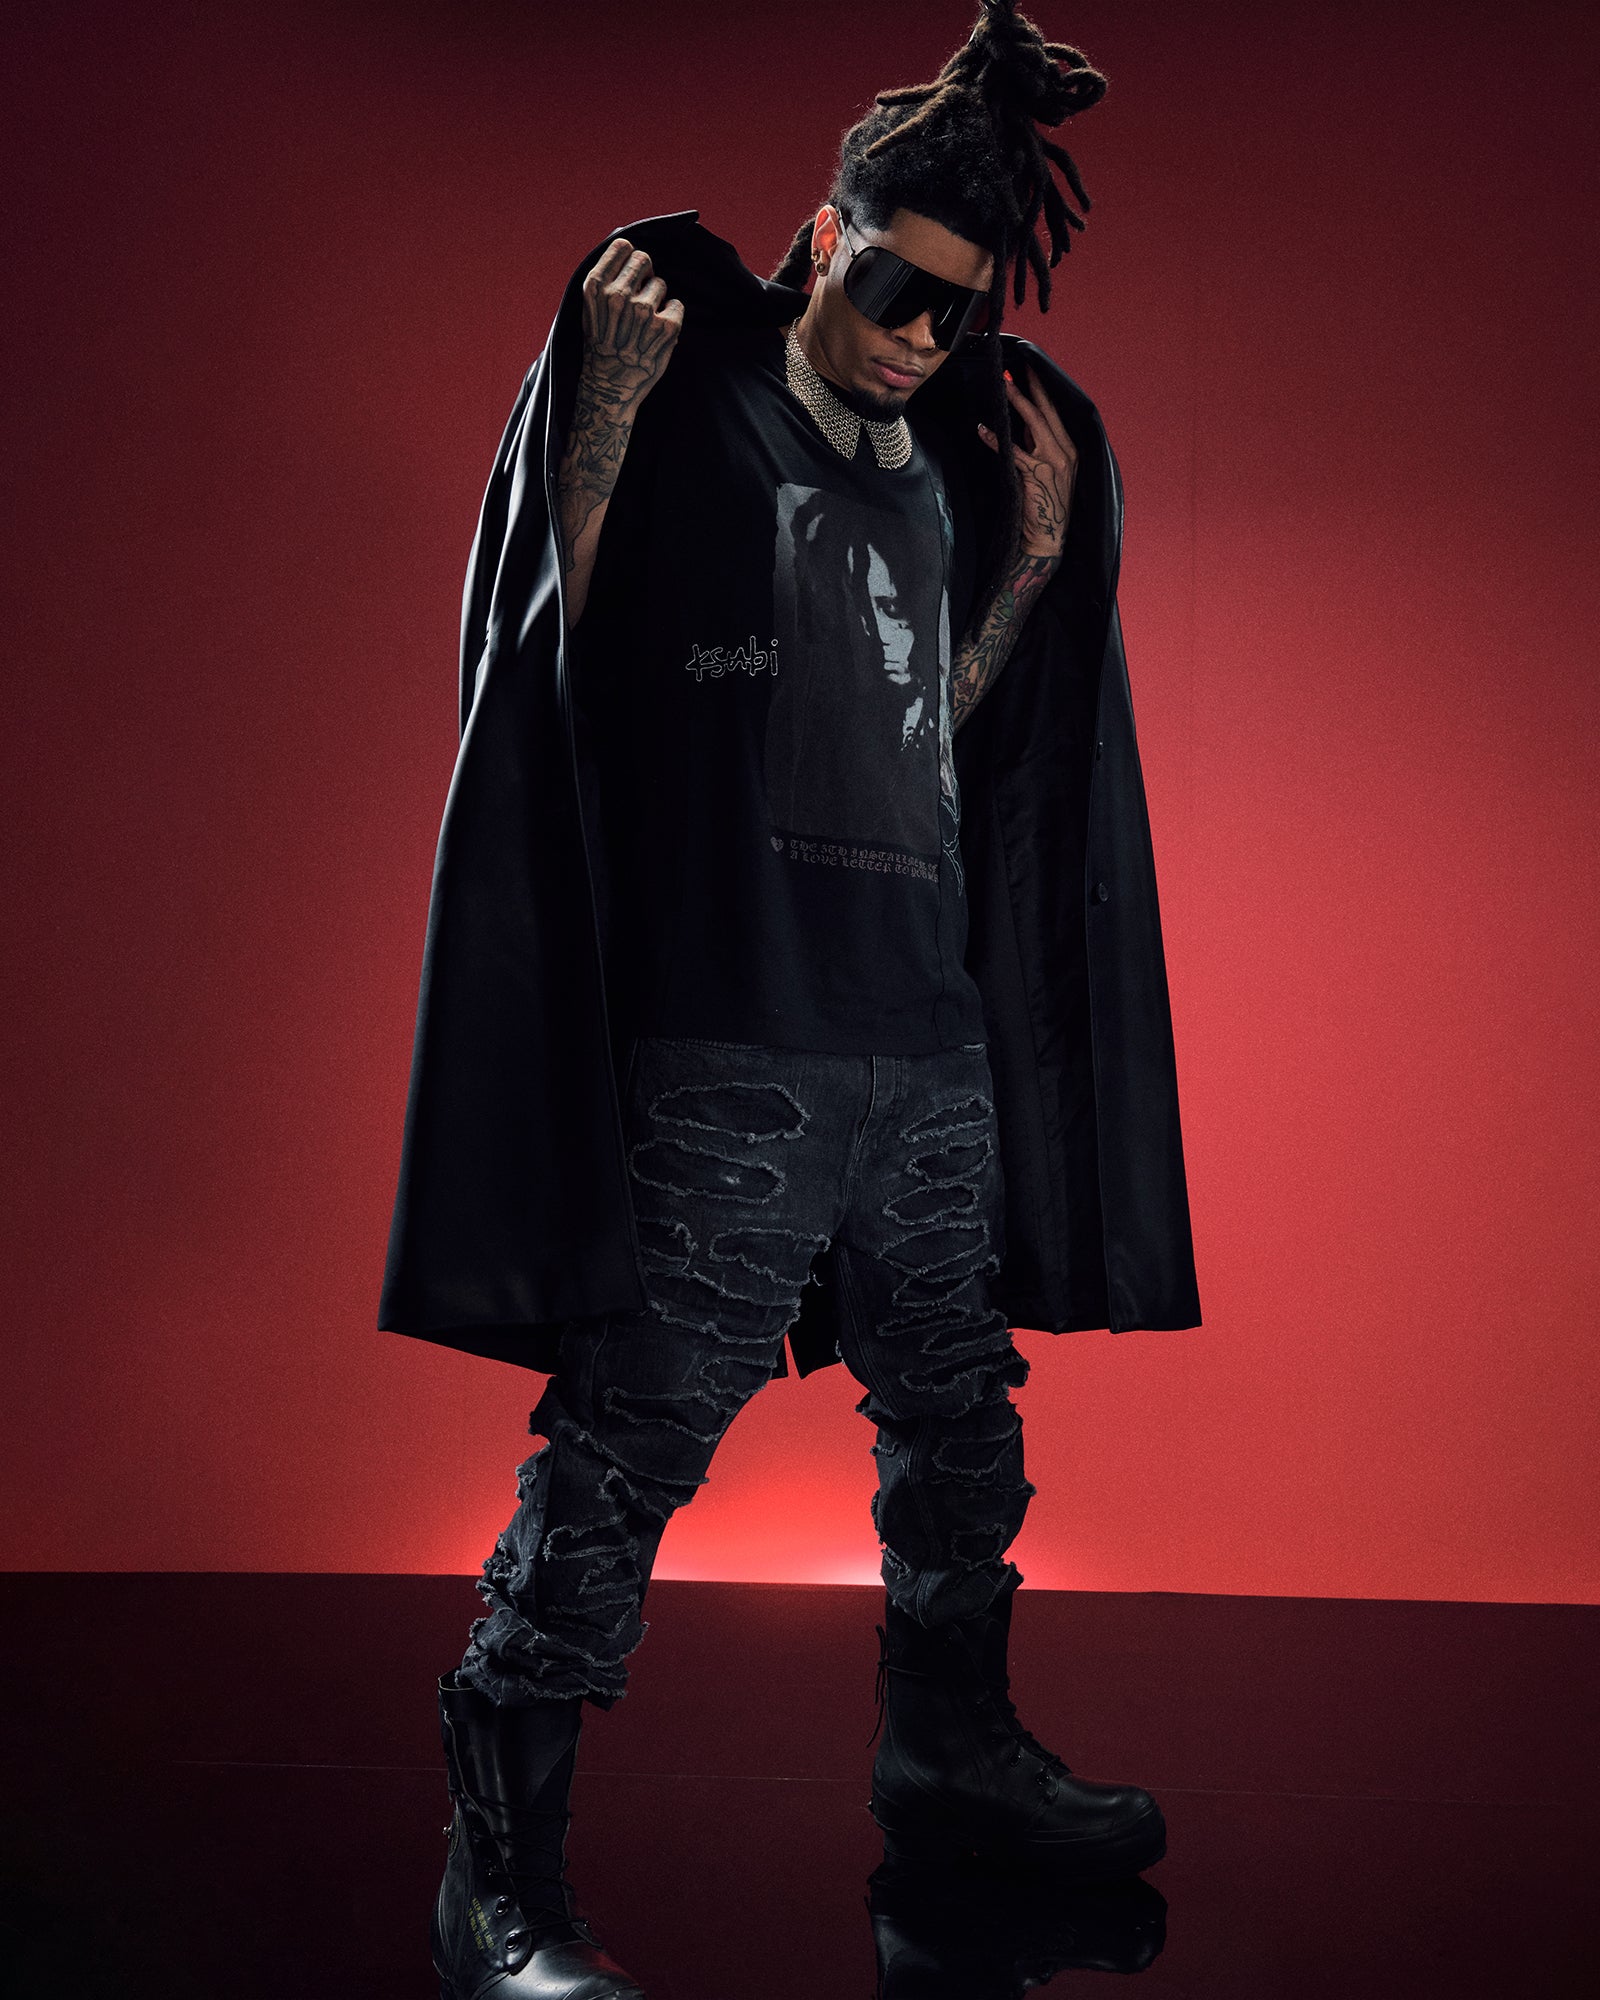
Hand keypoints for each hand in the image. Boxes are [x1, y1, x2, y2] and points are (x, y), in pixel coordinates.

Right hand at [580, 236, 684, 410]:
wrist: (609, 388)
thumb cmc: (601, 344)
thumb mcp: (591, 307)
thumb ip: (606, 276)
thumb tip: (625, 237)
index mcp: (596, 287)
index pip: (623, 246)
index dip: (629, 260)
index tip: (629, 276)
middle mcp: (619, 295)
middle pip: (645, 259)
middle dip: (645, 275)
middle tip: (640, 298)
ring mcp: (643, 311)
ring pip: (661, 284)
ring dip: (656, 300)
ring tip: (644, 324)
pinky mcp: (666, 326)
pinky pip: (677, 304)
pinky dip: (671, 318)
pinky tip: (657, 334)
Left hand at [977, 362, 1077, 558]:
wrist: (1048, 538)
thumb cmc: (1046, 505)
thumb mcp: (1049, 471)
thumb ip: (1040, 448)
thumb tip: (1025, 425)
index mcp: (1070, 450)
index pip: (1055, 414)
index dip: (1042, 392)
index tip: (1031, 371)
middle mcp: (1066, 452)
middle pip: (1046, 413)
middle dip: (1030, 388)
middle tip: (1014, 370)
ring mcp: (1053, 463)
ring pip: (1033, 425)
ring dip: (1016, 403)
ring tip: (1001, 387)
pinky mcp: (1037, 475)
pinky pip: (1014, 452)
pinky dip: (997, 440)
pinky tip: (983, 430)